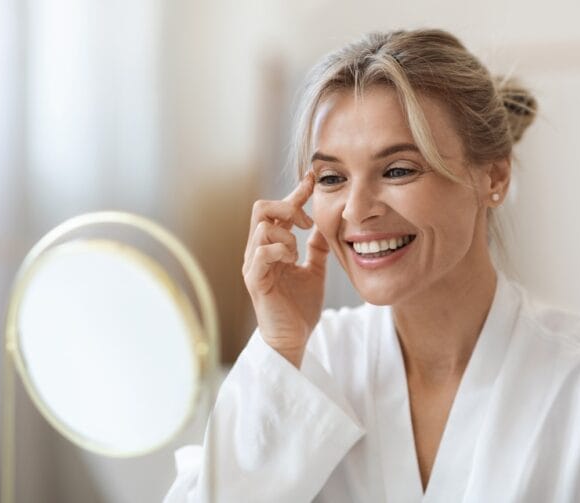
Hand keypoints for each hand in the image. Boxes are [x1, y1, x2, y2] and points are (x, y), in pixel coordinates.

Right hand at [242, 172, 329, 367]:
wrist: (294, 339)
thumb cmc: (300, 308)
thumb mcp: (314, 271)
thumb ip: (317, 249)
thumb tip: (325, 225)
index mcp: (272, 246)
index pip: (279, 210)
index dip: (296, 192)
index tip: (313, 178)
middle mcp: (258, 251)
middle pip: (261, 208)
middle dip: (286, 206)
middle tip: (306, 221)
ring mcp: (254, 265)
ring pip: (262, 227)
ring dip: (286, 234)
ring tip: (298, 253)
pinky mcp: (254, 280)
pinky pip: (261, 252)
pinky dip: (281, 250)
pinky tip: (292, 261)